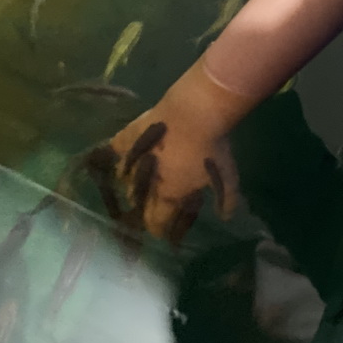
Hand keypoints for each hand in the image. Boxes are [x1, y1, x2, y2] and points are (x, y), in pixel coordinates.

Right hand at [78, 57, 244, 243]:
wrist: (195, 111)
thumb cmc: (211, 147)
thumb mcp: (227, 175)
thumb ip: (227, 199)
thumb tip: (226, 217)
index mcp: (167, 194)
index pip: (156, 222)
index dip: (159, 230)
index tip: (164, 232)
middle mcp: (145, 182)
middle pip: (139, 204)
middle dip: (146, 209)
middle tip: (156, 207)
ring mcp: (133, 159)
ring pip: (124, 180)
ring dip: (133, 185)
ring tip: (141, 182)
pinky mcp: (128, 137)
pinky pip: (115, 150)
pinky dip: (117, 155)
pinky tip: (120, 156)